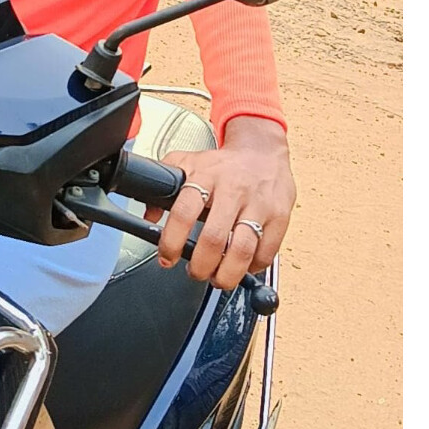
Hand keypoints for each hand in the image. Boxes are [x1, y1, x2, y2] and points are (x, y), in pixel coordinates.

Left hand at [146, 117, 295, 289]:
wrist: (262, 150)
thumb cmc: (223, 164)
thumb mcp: (187, 164)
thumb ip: (163, 186)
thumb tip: (149, 217)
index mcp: (206, 176)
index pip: (184, 212)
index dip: (172, 242)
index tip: (167, 257)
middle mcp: (233, 190)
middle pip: (214, 238)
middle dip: (200, 266)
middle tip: (195, 272)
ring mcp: (259, 204)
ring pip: (243, 250)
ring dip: (227, 274)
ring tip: (218, 278)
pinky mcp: (279, 216)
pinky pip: (266, 253)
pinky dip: (252, 268)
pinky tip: (242, 267)